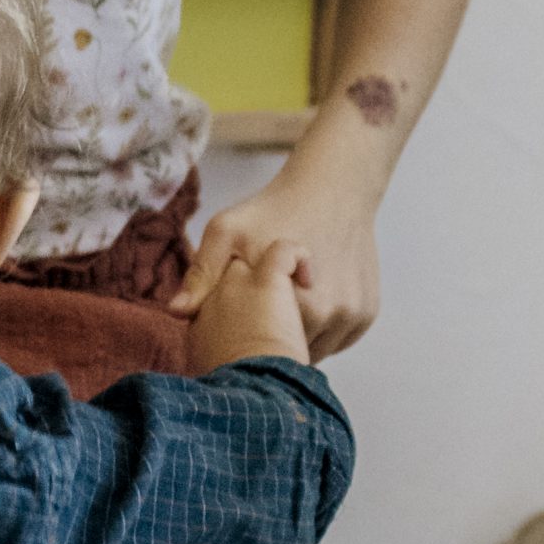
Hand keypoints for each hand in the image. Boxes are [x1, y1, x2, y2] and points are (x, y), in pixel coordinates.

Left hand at [172, 176, 381, 359]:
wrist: (334, 188)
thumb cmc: (273, 209)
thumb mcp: (226, 232)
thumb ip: (201, 274)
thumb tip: (176, 313)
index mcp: (295, 304)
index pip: (262, 353)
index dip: (245, 343)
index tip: (236, 331)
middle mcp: (331, 316)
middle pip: (289, 356)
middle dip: (270, 344)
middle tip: (257, 318)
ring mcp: (353, 316)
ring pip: (315, 352)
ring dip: (298, 341)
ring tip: (283, 309)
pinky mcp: (367, 314)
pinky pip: (337, 341)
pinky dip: (322, 332)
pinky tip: (309, 304)